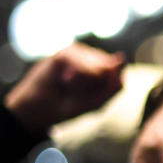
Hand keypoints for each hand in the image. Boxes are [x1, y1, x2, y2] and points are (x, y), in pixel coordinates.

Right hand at [5, 43, 124, 132]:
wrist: (41, 109)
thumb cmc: (70, 105)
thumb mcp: (99, 101)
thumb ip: (114, 83)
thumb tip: (121, 58)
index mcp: (103, 68)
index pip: (117, 72)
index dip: (106, 88)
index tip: (93, 96)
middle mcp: (91, 57)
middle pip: (109, 70)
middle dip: (96, 86)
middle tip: (79, 92)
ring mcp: (78, 52)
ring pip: (97, 68)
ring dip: (84, 85)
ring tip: (70, 86)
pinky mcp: (65, 52)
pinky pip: (82, 67)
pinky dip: (75, 80)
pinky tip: (64, 80)